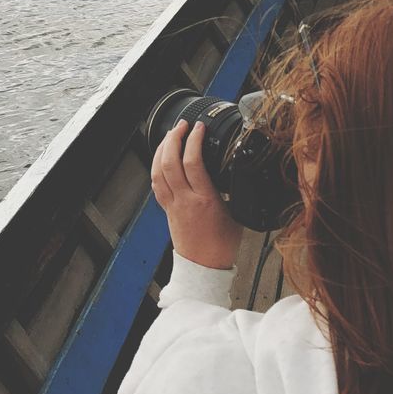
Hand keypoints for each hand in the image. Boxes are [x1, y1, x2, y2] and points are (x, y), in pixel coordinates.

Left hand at [150, 120, 242, 269]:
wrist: (205, 269)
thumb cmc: (222, 245)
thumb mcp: (236, 213)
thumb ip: (232, 191)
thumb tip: (236, 171)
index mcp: (205, 200)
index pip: (193, 162)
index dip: (194, 140)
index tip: (200, 127)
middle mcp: (185, 200)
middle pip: (170, 162)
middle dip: (174, 138)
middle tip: (183, 125)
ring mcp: (173, 205)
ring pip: (158, 172)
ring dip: (162, 149)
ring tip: (171, 135)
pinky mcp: (167, 210)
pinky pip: (156, 184)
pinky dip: (157, 167)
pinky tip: (162, 158)